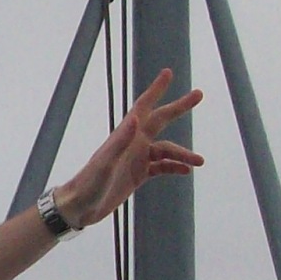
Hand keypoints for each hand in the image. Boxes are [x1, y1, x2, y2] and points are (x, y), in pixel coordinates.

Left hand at [56, 68, 203, 227]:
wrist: (80, 206)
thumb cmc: (89, 184)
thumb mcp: (105, 163)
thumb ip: (120, 141)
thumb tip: (136, 117)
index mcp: (125, 136)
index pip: (143, 107)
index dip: (156, 89)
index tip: (168, 73)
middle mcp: (133, 143)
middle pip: (161, 120)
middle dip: (179, 108)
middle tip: (199, 94)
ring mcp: (136, 159)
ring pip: (166, 150)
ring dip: (183, 154)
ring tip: (200, 162)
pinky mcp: (137, 174)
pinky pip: (161, 167)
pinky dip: (175, 167)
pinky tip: (186, 171)